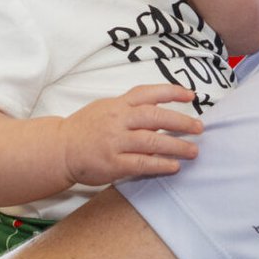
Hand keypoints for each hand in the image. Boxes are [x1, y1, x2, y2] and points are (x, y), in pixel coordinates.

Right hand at [60, 84, 201, 184]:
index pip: (148, 93)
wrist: (59, 149)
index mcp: (118, 105)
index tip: (191, 95)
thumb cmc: (85, 129)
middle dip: (181, 122)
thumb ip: (130, 108)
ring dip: (176, 146)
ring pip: (152, 141)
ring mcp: (115, 142)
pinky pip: (141, 163)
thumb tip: (160, 111)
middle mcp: (118, 120)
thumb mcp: (106, 108)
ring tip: (193, 150)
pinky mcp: (113, 163)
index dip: (171, 92)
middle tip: (199, 128)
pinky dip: (160, 164)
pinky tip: (174, 166)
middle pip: (155, 116)